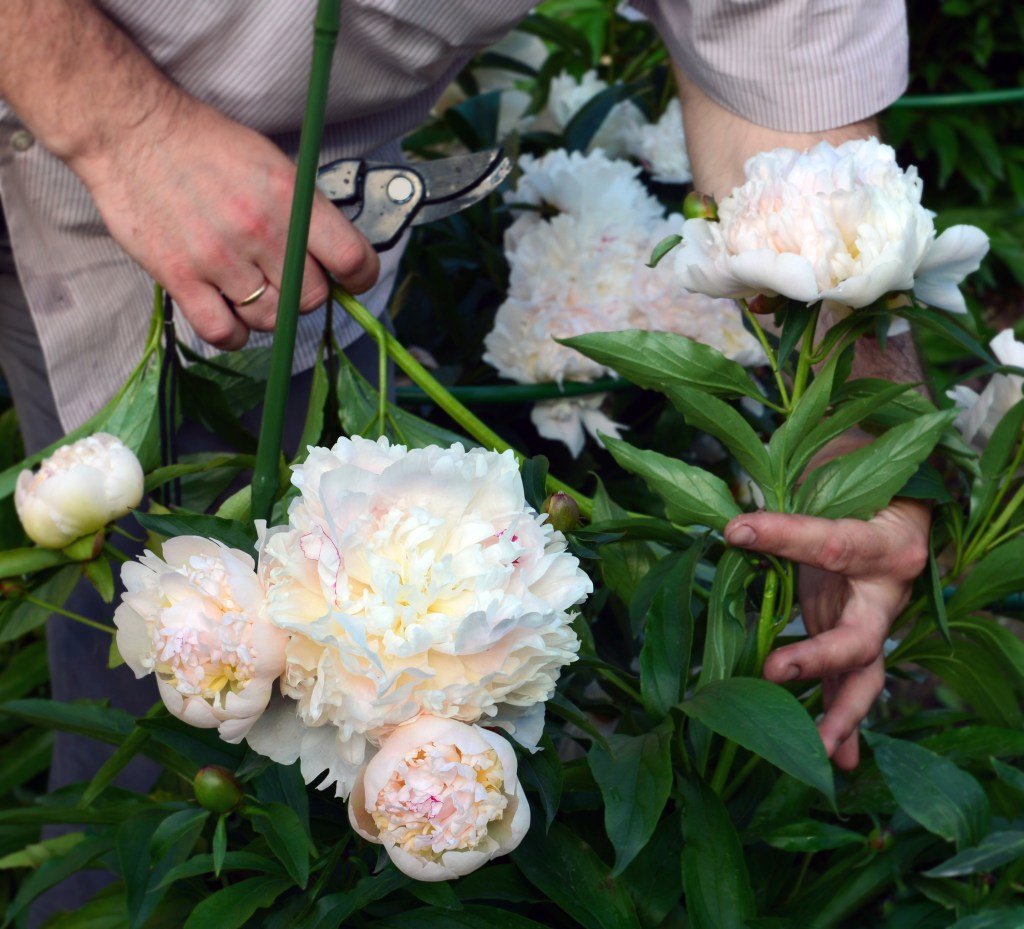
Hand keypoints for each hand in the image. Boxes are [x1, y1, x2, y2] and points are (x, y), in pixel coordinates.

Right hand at [71, 95, 378, 350]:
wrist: (132, 130)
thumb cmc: (207, 146)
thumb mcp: (274, 164)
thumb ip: (307, 212)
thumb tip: (338, 259)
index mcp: (291, 198)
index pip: (353, 260)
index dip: (360, 277)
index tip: (351, 279)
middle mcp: (260, 230)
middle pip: (312, 298)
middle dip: (305, 292)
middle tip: (286, 276)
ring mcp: (219, 257)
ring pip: (270, 319)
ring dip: (268, 312)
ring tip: (251, 288)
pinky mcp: (179, 277)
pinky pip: (223, 333)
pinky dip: (233, 333)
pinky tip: (228, 313)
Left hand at [724, 498, 929, 768]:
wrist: (897, 511)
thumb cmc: (857, 492)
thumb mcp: (830, 489)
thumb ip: (788, 508)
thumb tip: (730, 527)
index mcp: (884, 543)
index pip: (832, 542)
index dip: (785, 536)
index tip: (736, 531)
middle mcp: (887, 593)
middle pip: (861, 636)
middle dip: (820, 658)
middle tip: (775, 671)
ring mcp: (876, 624)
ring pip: (864, 677)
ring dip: (840, 715)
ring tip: (818, 751)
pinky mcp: (860, 644)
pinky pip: (851, 688)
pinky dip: (843, 725)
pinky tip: (834, 762)